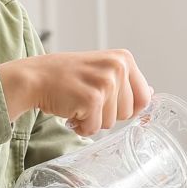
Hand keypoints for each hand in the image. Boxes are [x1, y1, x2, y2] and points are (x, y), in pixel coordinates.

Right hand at [0, 49, 153, 135]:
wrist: (34, 77)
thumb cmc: (66, 76)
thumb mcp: (101, 70)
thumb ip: (126, 82)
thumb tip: (152, 94)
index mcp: (124, 59)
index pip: (144, 98)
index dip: (125, 108)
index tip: (106, 102)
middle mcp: (118, 67)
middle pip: (129, 113)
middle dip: (107, 114)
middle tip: (86, 99)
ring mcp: (106, 82)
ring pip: (111, 123)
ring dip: (92, 120)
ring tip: (77, 103)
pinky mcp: (92, 98)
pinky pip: (94, 128)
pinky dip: (81, 126)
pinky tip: (70, 111)